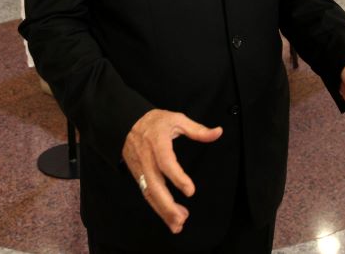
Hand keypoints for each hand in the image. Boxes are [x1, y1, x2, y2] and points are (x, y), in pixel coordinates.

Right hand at [122, 109, 222, 233]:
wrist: (127, 123)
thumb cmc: (155, 122)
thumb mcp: (177, 119)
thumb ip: (197, 129)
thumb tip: (217, 133)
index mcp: (157, 142)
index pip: (166, 163)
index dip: (177, 177)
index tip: (190, 191)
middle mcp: (147, 159)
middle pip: (154, 185)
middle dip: (167, 205)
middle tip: (182, 219)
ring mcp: (141, 169)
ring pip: (149, 193)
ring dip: (162, 211)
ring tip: (178, 224)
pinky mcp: (138, 176)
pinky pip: (147, 194)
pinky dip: (157, 208)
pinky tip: (170, 217)